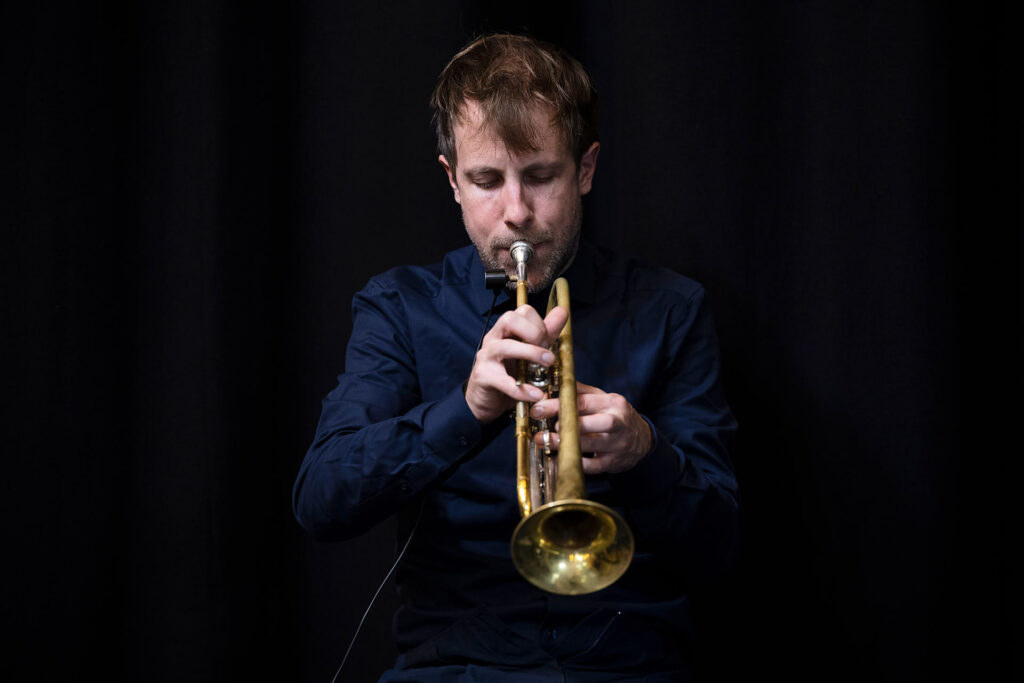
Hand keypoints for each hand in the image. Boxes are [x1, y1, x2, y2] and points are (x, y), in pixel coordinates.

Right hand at [464, 305, 568, 422]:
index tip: (549, 341)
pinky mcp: (483, 377)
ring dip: (530, 353)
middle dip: (534, 332)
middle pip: (509, 319)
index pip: (523, 311)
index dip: (540, 323)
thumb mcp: (531, 351)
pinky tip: (536, 394)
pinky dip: (522, 389)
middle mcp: (494, 338)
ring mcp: (486, 356)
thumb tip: (562, 312)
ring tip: (548, 364)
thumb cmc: (510, 372)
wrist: (490, 399)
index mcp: (506, 329)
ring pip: (505, 347)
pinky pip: (503, 381)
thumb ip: (546, 333)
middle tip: (547, 350)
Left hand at [530, 382, 653, 473]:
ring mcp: (616, 444)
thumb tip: (553, 386)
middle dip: (562, 426)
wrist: (643, 439)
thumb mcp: (603, 399)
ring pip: (587, 446)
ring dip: (563, 445)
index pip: (581, 402)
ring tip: (545, 442)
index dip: (557, 405)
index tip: (538, 408)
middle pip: (587, 424)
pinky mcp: (613, 463)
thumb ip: (580, 392)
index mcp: (612, 402)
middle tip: (544, 428)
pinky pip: (590, 466)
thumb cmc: (616, 416)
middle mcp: (616, 422)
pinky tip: (558, 460)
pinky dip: (573, 463)